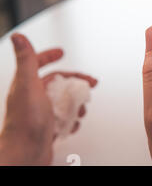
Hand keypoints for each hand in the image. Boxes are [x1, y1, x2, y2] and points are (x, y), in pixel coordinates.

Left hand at [0, 34, 96, 165]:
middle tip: (90, 83)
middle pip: (57, 82)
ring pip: (63, 101)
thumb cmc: (25, 124)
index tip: (61, 51)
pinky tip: (73, 122)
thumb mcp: (28, 86)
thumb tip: (19, 37)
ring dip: (76, 102)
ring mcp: (40, 114)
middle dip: (75, 81)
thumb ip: (26, 61)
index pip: (36, 63)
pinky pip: (64, 119)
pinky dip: (72, 119)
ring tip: (81, 107)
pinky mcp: (47, 128)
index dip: (49, 56)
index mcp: (26, 85)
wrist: (25, 156)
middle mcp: (32, 98)